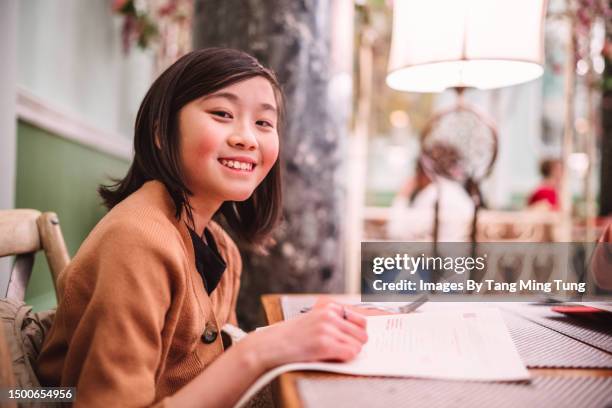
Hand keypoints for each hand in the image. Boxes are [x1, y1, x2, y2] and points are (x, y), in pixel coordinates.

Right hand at [243, 302, 367, 369]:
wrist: (271, 345)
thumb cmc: (291, 335)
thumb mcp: (313, 319)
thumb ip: (333, 322)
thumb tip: (358, 333)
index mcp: (328, 307)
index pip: (361, 320)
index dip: (359, 333)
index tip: (355, 339)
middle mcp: (329, 315)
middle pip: (362, 334)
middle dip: (356, 344)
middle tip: (344, 349)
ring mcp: (327, 330)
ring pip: (358, 345)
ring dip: (349, 352)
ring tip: (334, 353)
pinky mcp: (324, 345)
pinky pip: (350, 353)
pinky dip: (345, 358)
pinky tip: (332, 357)